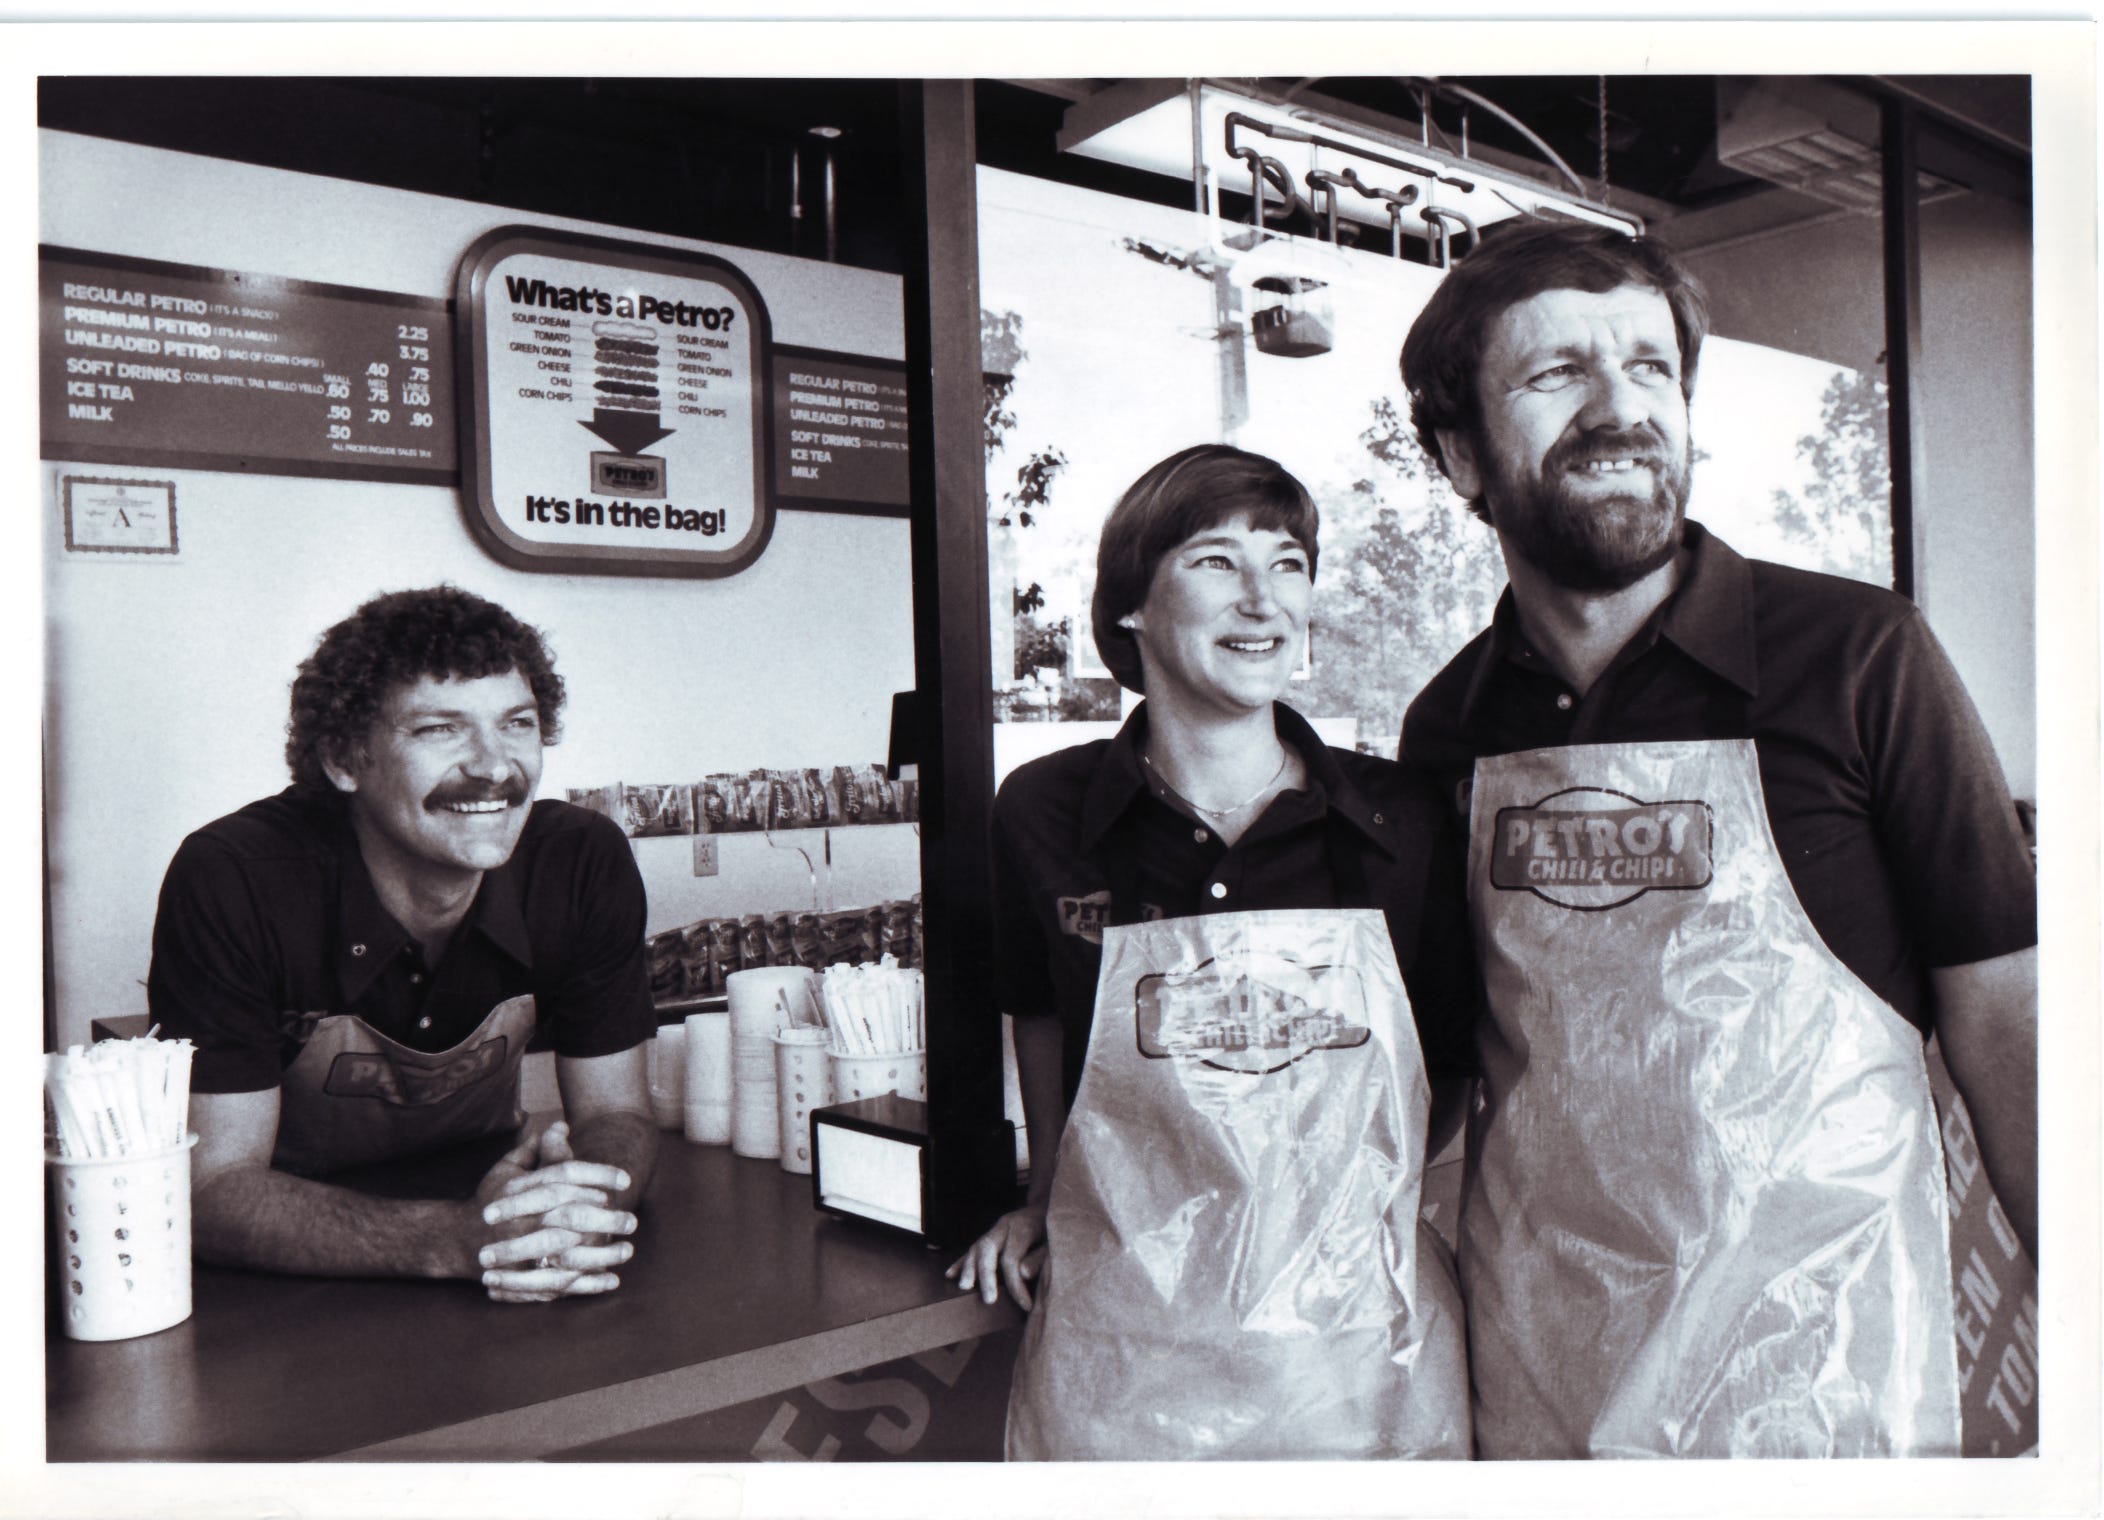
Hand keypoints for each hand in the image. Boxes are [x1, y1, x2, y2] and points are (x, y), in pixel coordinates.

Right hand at [471, 1121, 636, 1303]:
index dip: (597, 1175)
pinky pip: (556, 1283)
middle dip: (603, 1218)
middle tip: (631, 1220)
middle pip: (568, 1214)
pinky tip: (611, 1280)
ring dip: (599, 1253)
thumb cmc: (490, 1200)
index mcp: (519, 1188)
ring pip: (564, 1252)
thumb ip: (536, 1149)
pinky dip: (585, 1285)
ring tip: (626, 1250)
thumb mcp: (507, 1170)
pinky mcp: (520, 1276)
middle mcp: (520, 1218)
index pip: (564, 1176)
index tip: (625, 1180)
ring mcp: (519, 1251)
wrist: (456, 1239)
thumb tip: (561, 1126)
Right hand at [945, 1203, 1047, 1309]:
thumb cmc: (1054, 1232)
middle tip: (989, 1299)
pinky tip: (950, 1274)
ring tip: (964, 1287)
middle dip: (986, 1275)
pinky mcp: (990, 1235)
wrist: (1051, 1207)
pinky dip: (961, 1262)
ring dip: (968, 1268)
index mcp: (1022, 1226)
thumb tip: (1023, 1274)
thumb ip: (1039, 1258)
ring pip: (976, 1247)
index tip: (1026, 1305)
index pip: (1012, 1258)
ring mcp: (995, 1229)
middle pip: (987, 1248)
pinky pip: (972, 1249)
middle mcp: (1004, 1225)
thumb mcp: (1054, 1244)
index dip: (1017, 1285)